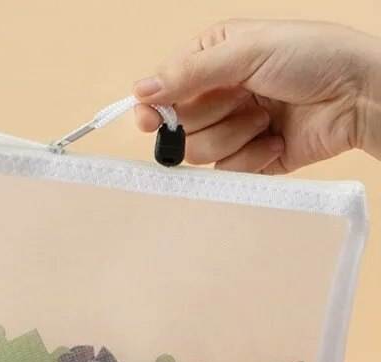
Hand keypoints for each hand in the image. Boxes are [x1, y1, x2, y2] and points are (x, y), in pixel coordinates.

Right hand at [133, 19, 380, 171]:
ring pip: (199, 152)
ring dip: (236, 135)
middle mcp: (216, 95)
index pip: (162, 89)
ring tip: (267, 117)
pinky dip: (253, 157)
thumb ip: (190, 73)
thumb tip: (140, 90)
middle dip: (212, 116)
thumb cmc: (313, 58)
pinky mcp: (247, 160)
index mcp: (210, 59)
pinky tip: (277, 138)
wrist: (360, 97)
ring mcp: (230, 129)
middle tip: (244, 98)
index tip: (151, 120)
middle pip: (177, 126)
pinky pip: (225, 172)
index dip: (155, 107)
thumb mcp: (248, 51)